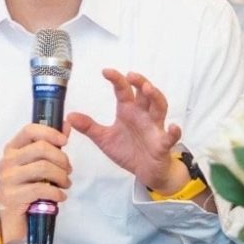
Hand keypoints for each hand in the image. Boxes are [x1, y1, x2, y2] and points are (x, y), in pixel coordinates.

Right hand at [0, 123, 72, 243]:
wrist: (9, 220)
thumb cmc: (25, 189)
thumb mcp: (37, 165)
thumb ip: (50, 145)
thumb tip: (66, 125)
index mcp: (12, 149)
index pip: (30, 130)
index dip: (50, 132)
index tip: (65, 141)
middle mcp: (7, 161)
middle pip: (41, 148)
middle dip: (61, 159)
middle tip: (68, 170)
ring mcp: (8, 178)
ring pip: (43, 168)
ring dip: (61, 177)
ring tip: (66, 184)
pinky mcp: (12, 196)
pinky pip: (41, 189)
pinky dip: (56, 193)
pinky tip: (60, 197)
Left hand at [66, 69, 186, 192]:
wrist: (146, 172)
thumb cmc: (128, 150)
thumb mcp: (105, 139)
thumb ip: (89, 127)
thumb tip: (69, 116)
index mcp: (128, 111)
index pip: (123, 91)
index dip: (116, 80)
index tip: (105, 71)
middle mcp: (143, 115)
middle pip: (144, 94)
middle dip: (140, 82)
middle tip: (131, 75)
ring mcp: (155, 128)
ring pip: (159, 108)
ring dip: (155, 97)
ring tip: (148, 89)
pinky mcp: (163, 144)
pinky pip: (170, 137)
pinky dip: (173, 132)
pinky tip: (173, 127)